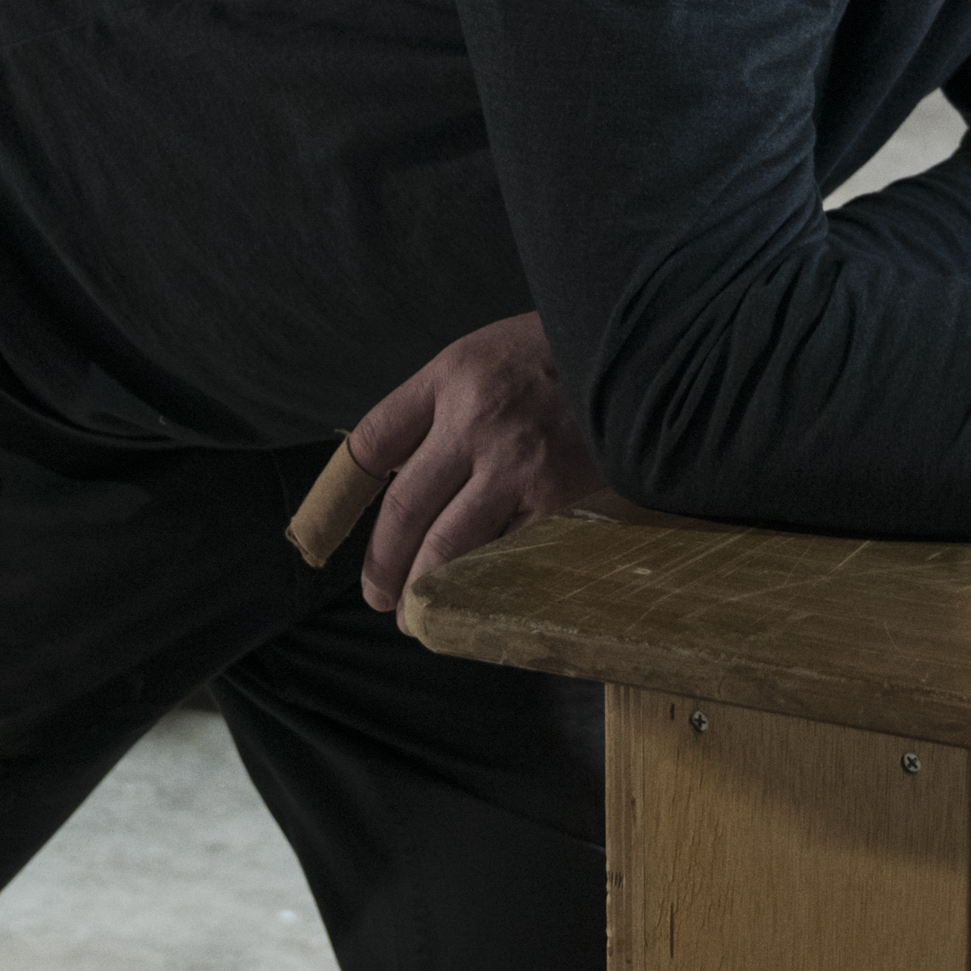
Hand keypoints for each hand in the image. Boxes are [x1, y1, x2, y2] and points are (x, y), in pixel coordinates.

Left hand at [343, 310, 606, 613]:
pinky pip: (508, 558)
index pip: (374, 439)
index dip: (341, 492)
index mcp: (451, 376)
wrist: (641, 358)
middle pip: (404, 507)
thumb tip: (401, 474)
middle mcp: (475, 422)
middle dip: (384, 562)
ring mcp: (517, 466)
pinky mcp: (559, 502)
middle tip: (378, 596)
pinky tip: (475, 603)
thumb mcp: (486, 356)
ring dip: (424, 589)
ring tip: (415, 614)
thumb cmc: (557, 357)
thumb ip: (442, 408)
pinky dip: (484, 586)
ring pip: (450, 546)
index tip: (328, 530)